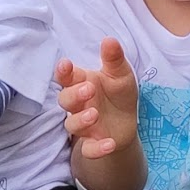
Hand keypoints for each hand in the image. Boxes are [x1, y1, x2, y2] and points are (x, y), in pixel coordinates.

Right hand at [56, 38, 138, 157]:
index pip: (66, 77)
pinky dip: (96, 149)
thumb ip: (114, 59)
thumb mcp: (121, 74)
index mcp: (81, 83)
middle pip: (64, 100)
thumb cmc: (118, 94)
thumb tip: (109, 40)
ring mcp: (84, 125)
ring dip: (81, 120)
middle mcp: (78, 105)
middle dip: (74, 95)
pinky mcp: (93, 143)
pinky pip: (89, 149)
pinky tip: (109, 144)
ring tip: (94, 114)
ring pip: (72, 124)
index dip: (63, 71)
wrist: (126, 124)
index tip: (66, 65)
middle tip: (89, 89)